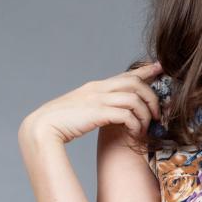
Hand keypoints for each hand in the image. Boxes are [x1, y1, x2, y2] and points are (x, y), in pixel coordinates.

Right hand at [18, 60, 163, 147]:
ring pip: (134, 98)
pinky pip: (127, 115)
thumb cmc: (60, 123)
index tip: (159, 68)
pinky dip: (135, 124)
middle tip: (158, 112)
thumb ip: (96, 108)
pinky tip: (135, 133)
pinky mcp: (98, 113)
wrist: (41, 128)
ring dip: (145, 114)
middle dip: (152, 96)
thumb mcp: (81, 110)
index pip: (125, 74)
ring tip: (147, 127)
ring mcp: (98, 99)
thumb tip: (110, 115)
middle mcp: (98, 89)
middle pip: (135, 82)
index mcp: (95, 87)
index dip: (145, 70)